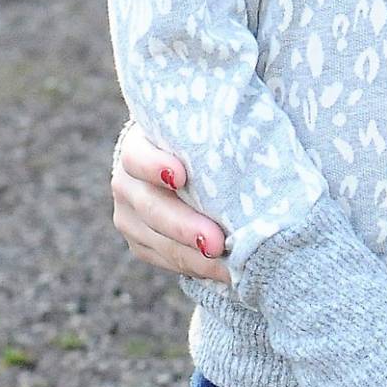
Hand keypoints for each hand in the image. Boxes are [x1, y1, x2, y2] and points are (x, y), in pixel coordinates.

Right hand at [111, 124, 230, 281]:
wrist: (190, 162)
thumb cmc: (209, 135)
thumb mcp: (205, 124)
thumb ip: (218, 123)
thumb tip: (260, 113)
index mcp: (140, 143)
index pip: (138, 155)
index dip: (155, 166)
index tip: (181, 175)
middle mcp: (126, 180)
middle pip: (149, 207)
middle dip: (184, 227)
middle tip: (217, 242)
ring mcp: (129, 214)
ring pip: (155, 241)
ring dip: (192, 257)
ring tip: (228, 267)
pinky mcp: (139, 241)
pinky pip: (163, 259)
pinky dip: (194, 268)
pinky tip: (223, 272)